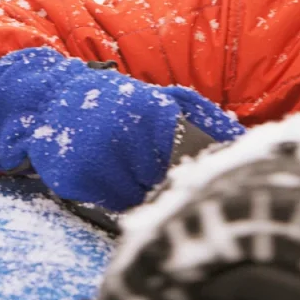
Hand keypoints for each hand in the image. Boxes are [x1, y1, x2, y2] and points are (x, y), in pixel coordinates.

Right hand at [0, 47, 243, 208]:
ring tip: (127, 165)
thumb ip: (211, 120)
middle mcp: (125, 134)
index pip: (188, 163)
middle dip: (163, 183)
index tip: (187, 172)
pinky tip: (104, 171)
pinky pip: (107, 202)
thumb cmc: (125, 103)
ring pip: (134, 199)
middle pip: (162, 185)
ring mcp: (96, 157)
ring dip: (136, 191)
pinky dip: (109, 193)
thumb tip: (243, 145)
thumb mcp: (171, 101)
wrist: (56, 97)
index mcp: (155, 113)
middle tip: (151, 167)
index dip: (187, 172)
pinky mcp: (73, 177)